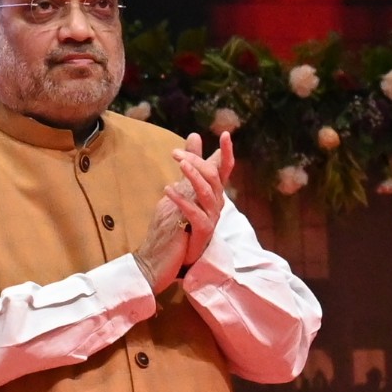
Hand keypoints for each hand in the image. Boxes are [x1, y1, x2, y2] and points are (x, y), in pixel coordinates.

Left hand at [167, 132, 238, 279]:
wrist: (164, 257)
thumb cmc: (175, 223)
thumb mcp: (181, 187)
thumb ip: (191, 164)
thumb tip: (195, 135)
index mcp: (213, 193)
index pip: (224, 170)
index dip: (227, 153)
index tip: (226, 134)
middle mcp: (216, 204)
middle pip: (213, 177)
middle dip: (196, 161)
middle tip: (175, 153)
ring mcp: (211, 218)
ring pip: (207, 192)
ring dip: (192, 175)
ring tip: (178, 164)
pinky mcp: (202, 232)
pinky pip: (194, 213)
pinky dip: (181, 199)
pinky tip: (168, 189)